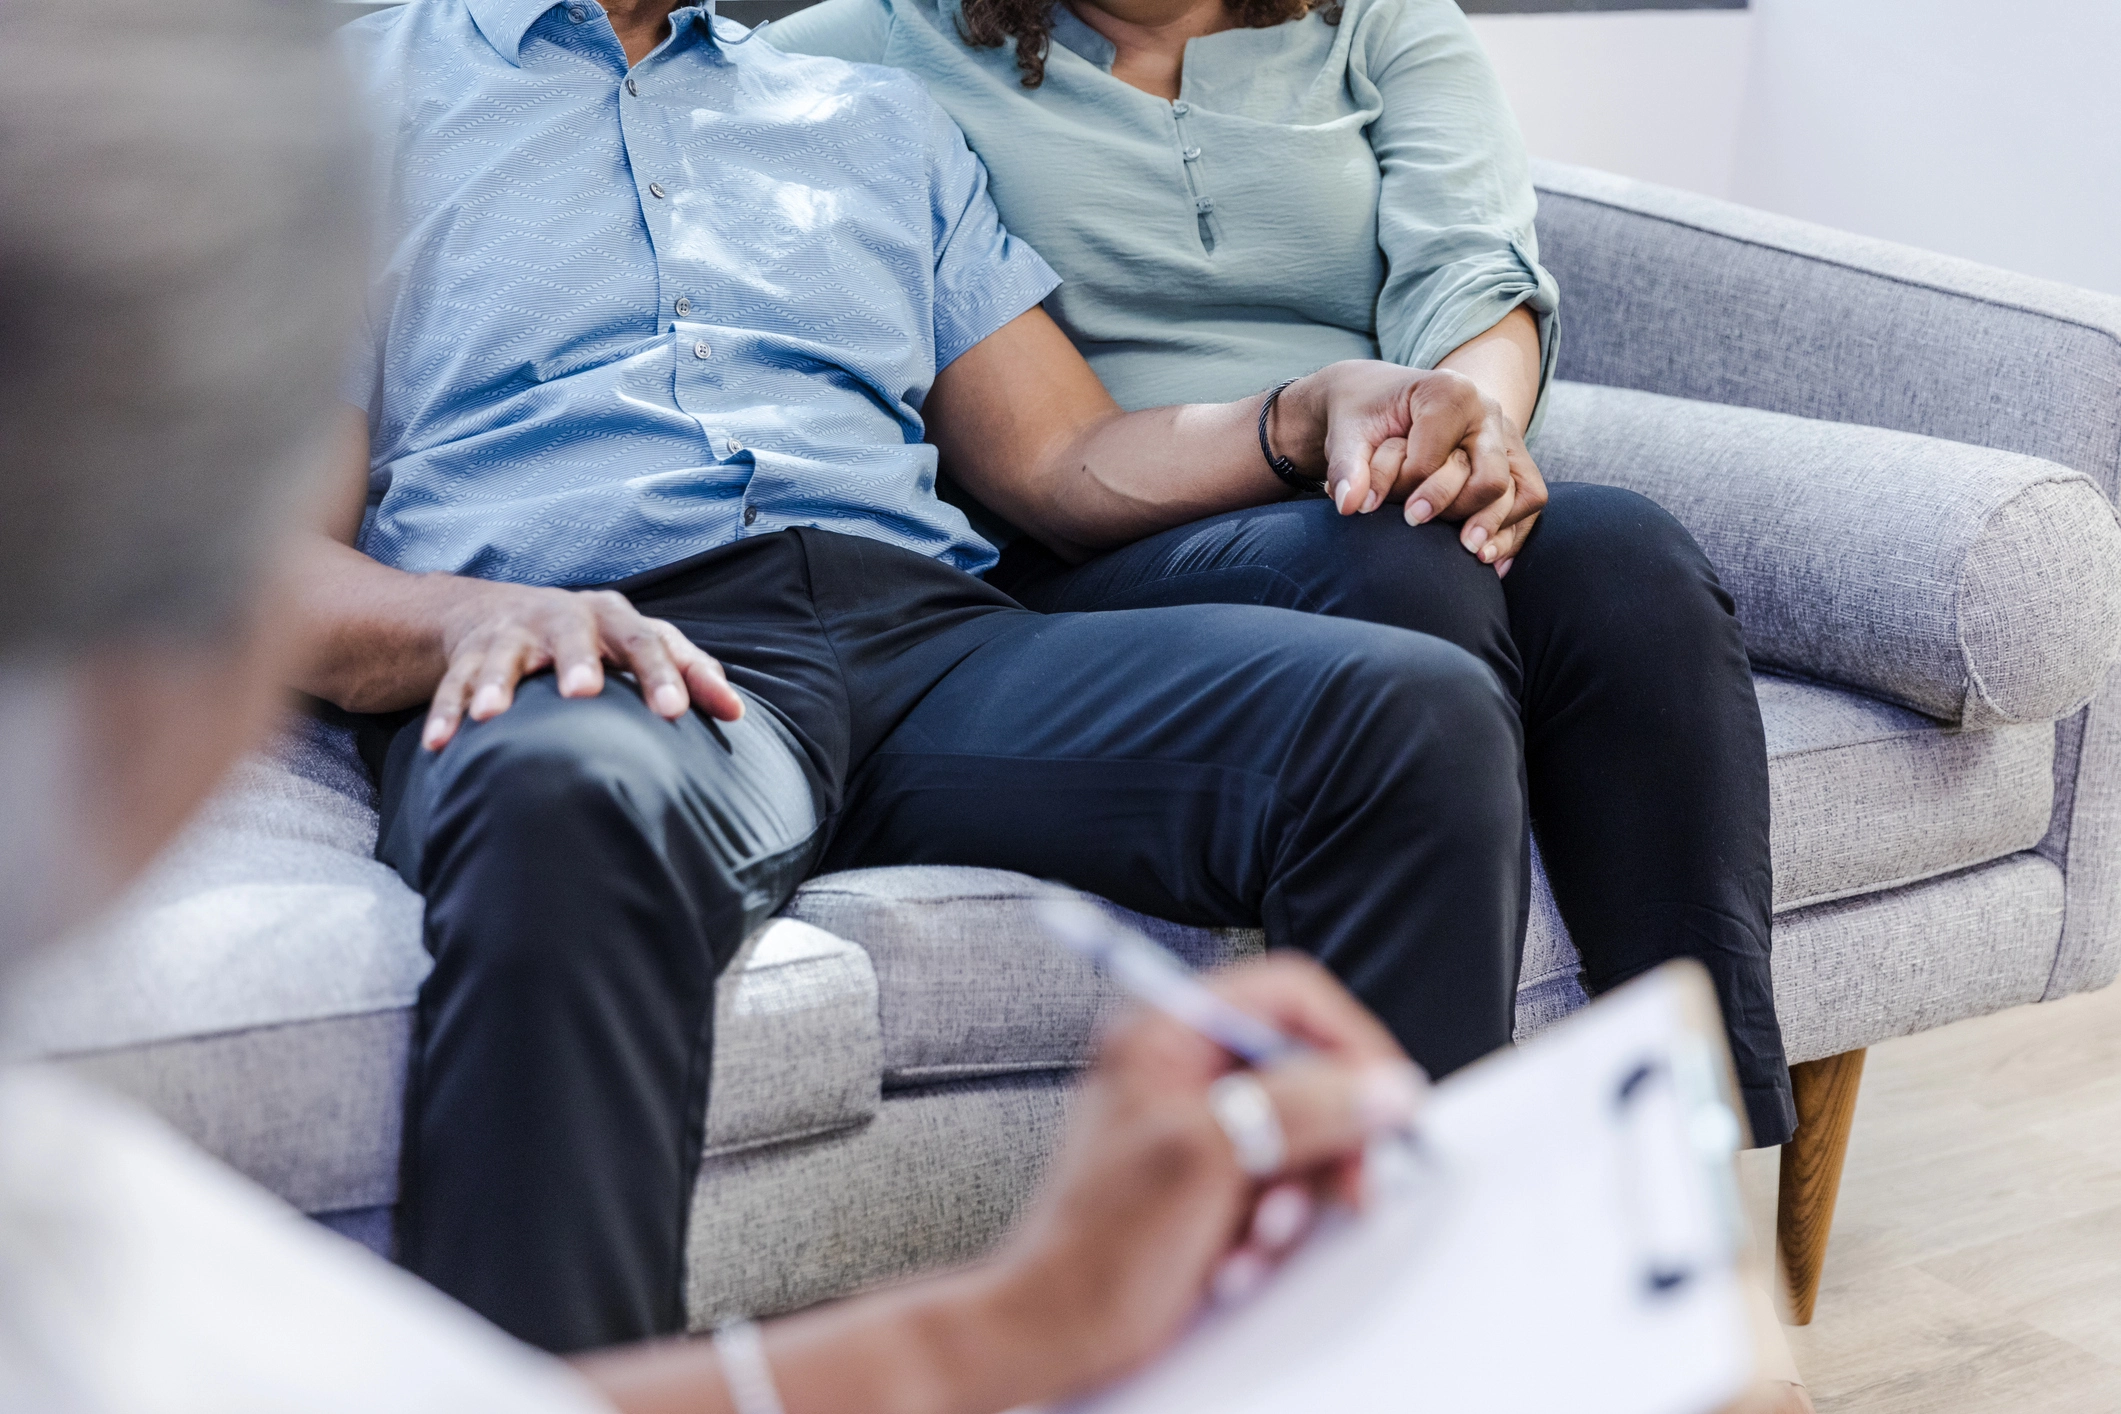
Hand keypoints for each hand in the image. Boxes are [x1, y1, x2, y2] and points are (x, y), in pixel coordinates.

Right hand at [422, 580, 742, 749]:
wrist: (506, 611)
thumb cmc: (598, 639)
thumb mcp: (643, 645)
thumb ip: (691, 673)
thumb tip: (737, 712)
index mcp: (613, 617)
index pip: (645, 641)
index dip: (662, 674)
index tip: (675, 712)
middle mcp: (561, 618)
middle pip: (571, 635)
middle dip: (576, 661)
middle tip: (583, 692)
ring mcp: (512, 634)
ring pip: (502, 656)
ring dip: (496, 684)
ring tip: (491, 717)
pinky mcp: (469, 655)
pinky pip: (453, 684)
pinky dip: (447, 712)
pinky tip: (441, 745)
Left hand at [966, 954, 1426, 1405]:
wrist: (1054, 1333)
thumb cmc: (1096, 1245)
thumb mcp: (1206, 1160)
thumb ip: (1300, 1109)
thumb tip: (1381, 1087)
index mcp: (1166, 1032)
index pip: (1288, 997)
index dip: (1347, 1043)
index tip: (1384, 1099)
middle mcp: (1184, 1069)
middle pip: (1306, 1069)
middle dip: (1328, 1139)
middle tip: (1349, 1188)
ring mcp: (1199, 1127)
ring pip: (1301, 1135)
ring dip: (1296, 1197)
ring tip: (1258, 1238)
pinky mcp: (1212, 1183)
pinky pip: (1281, 1186)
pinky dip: (1275, 1227)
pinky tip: (1236, 1260)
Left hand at [1278, 361, 1546, 572]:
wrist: (1385, 398)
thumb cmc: (1367, 413)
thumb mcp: (1348, 431)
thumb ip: (1348, 465)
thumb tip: (1349, 505)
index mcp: (1450, 391)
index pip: (1435, 458)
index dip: (1405, 487)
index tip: (1375, 503)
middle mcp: (1487, 411)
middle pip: (1488, 478)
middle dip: (1451, 508)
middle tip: (1412, 522)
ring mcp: (1506, 436)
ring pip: (1519, 492)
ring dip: (1493, 528)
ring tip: (1466, 552)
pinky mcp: (1514, 460)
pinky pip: (1530, 498)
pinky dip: (1513, 531)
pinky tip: (1487, 558)